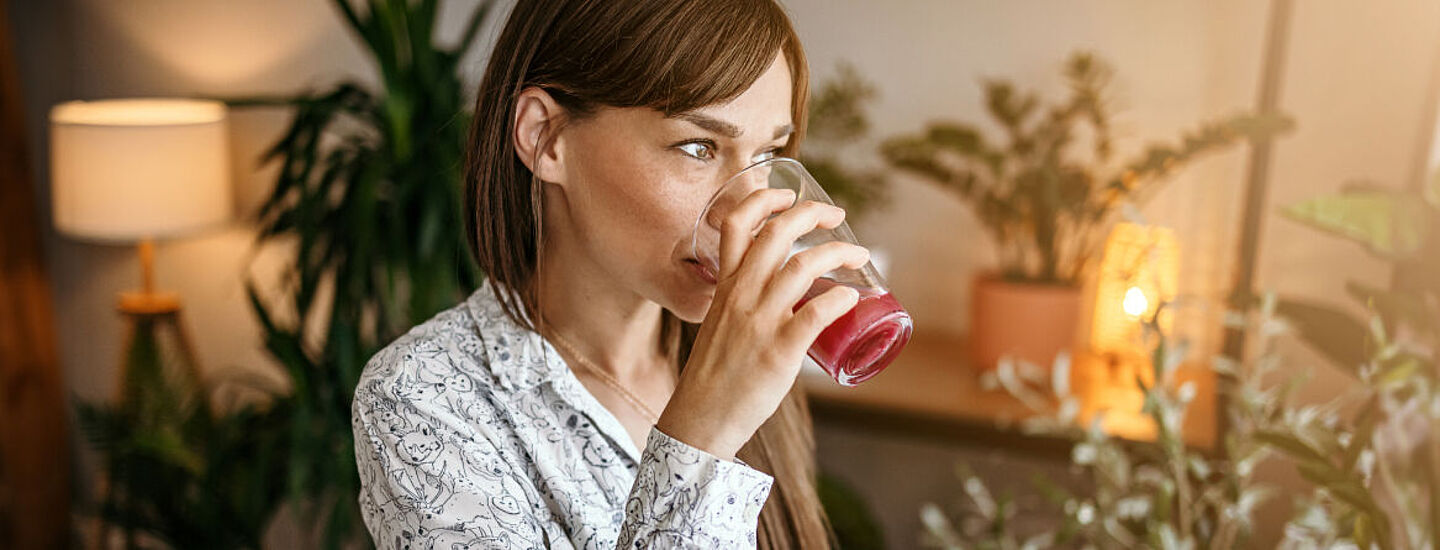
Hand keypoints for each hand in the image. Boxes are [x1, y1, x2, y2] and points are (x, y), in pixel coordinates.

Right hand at [657, 189, 868, 459]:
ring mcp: (761, 321)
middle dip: (812, 213)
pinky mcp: (779, 351)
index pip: (737, 225)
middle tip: (836, 216)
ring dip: (839, 253)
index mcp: (725, 286)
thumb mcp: (720, 324)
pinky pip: (816, 313)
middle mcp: (742, 296)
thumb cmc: (715, 375)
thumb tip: (785, 299)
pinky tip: (852, 296)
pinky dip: (839, 297)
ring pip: (803, 266)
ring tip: (860, 256)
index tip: (788, 193)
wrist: (701, 418)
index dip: (764, 199)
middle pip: (777, 234)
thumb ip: (744, 304)